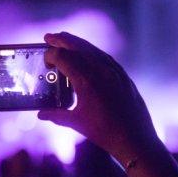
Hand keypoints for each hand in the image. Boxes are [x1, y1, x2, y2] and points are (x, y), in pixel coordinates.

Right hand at [37, 32, 159, 163]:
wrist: (136, 140)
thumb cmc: (106, 133)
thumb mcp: (78, 123)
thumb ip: (57, 116)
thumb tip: (41, 114)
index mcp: (87, 81)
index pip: (64, 58)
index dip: (51, 55)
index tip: (45, 59)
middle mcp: (101, 71)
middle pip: (78, 47)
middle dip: (62, 40)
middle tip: (49, 37)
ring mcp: (114, 71)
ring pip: (92, 49)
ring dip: (77, 43)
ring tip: (65, 40)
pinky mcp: (123, 76)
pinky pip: (105, 57)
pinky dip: (92, 51)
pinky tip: (87, 53)